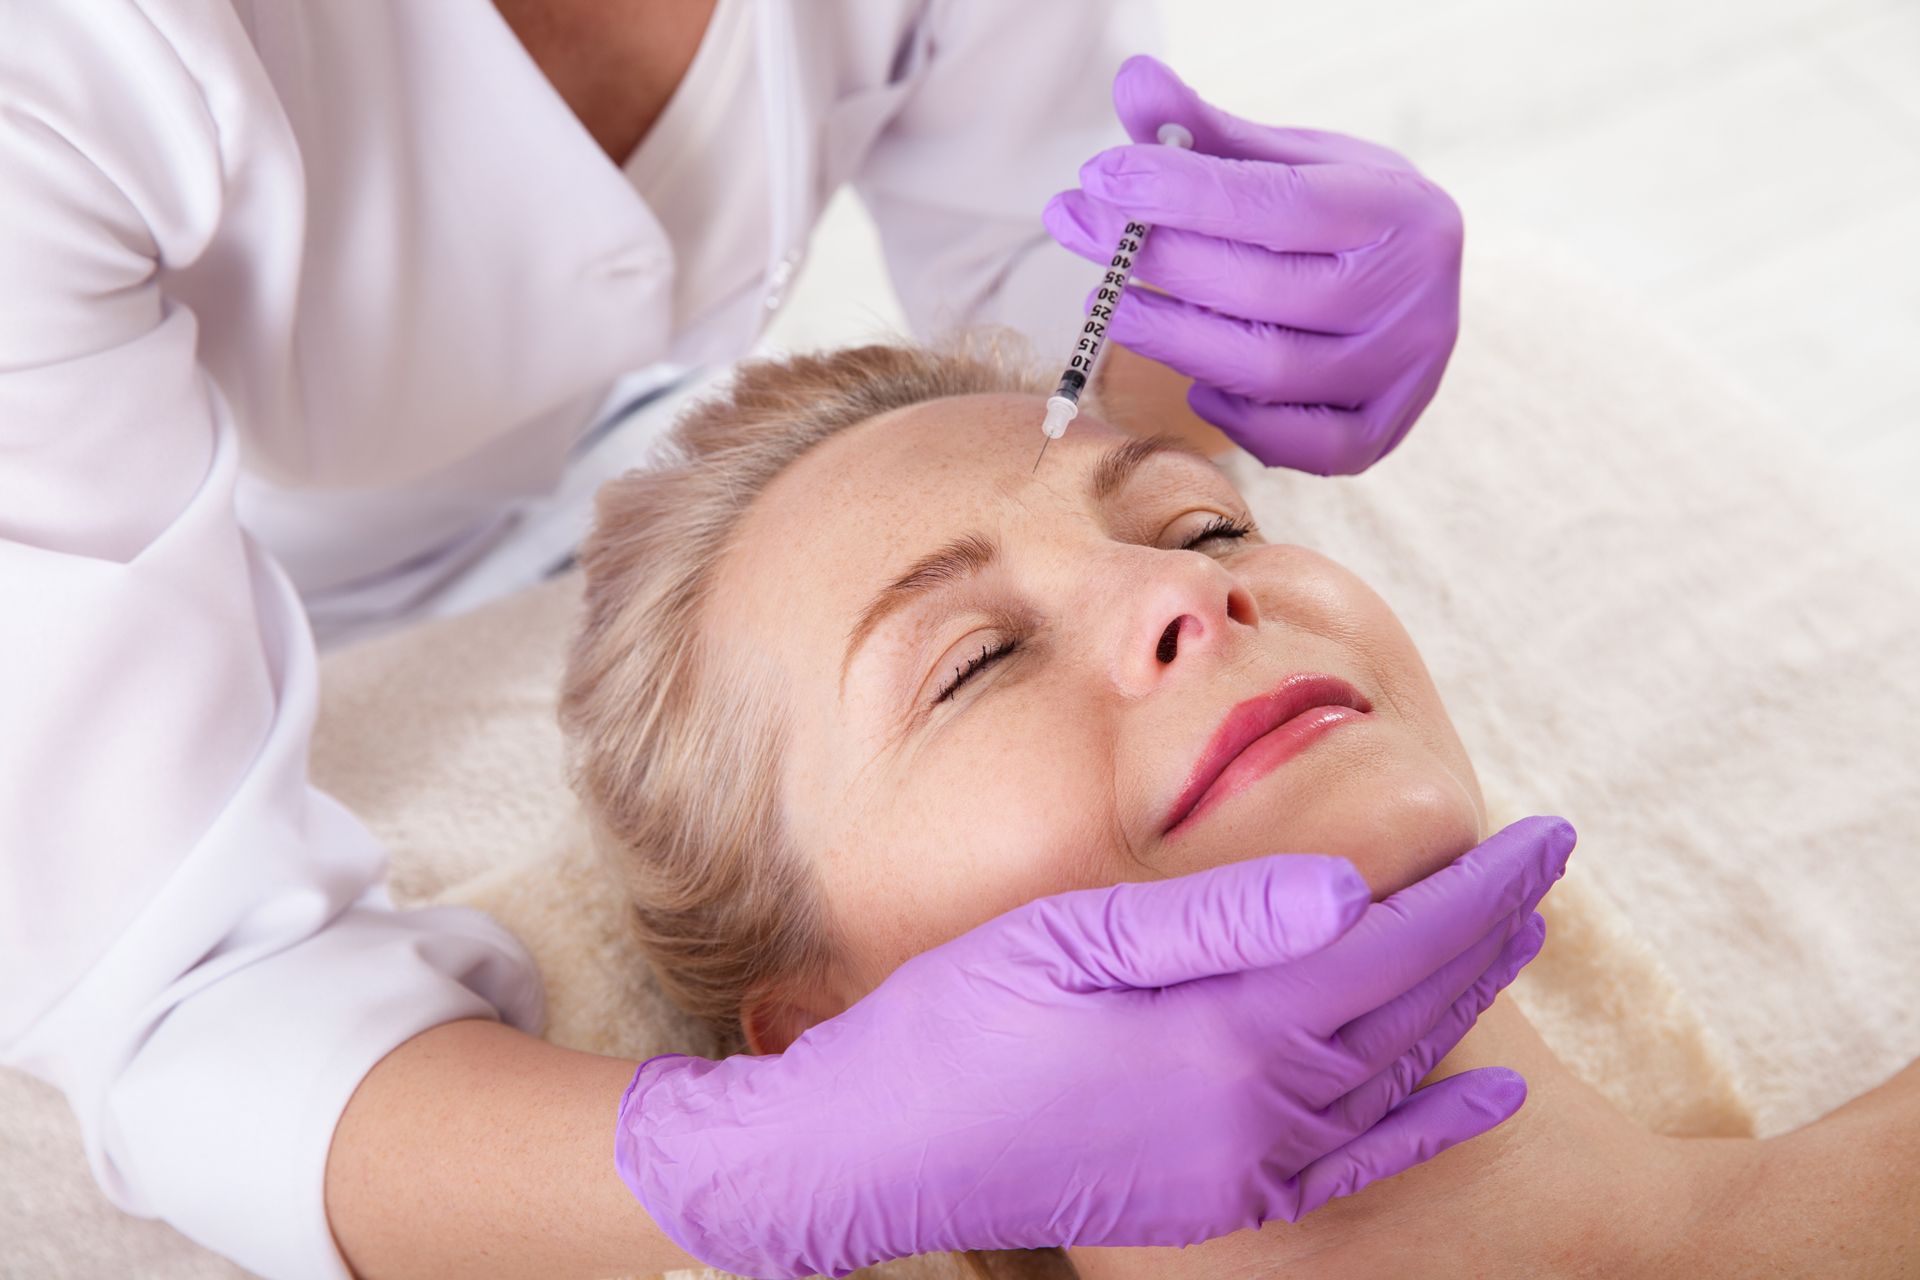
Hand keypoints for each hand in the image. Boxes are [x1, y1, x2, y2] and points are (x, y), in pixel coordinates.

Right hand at [614, 816, 1573, 1276]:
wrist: (883, 1150)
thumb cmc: (960, 1020)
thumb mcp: (1072, 938)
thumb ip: (1217, 916)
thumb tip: (1350, 888)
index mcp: (1224, 1031)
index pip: (1388, 947)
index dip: (1476, 890)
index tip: (1546, 836)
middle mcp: (1255, 1111)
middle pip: (1409, 1008)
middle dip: (1488, 931)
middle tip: (1552, 867)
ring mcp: (1242, 1165)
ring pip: (1392, 1076)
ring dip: (1463, 1005)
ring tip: (1515, 939)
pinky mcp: (1221, 1198)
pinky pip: (1356, 1162)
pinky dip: (1428, 1123)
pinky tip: (1481, 1091)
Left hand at [1043, 55, 1463, 475]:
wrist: (1416, 281)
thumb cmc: (1342, 212)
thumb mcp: (1291, 159)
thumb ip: (1209, 132)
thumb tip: (1132, 81)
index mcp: (1400, 211)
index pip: (1276, 205)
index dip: (1181, 193)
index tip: (1100, 175)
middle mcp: (1414, 296)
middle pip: (1258, 292)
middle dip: (1153, 260)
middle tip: (1079, 228)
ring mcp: (1403, 373)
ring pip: (1264, 371)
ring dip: (1169, 338)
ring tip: (1109, 304)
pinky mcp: (1384, 432)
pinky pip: (1295, 443)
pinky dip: (1233, 417)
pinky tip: (1193, 380)